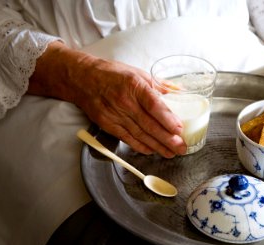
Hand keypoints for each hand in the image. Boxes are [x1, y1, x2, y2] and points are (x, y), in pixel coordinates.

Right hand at [28, 41, 186, 157]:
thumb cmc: (112, 74)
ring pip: (140, 135)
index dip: (167, 119)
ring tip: (171, 152)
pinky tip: (152, 150)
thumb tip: (179, 90)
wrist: (82, 79)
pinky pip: (127, 139)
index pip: (154, 105)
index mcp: (134, 85)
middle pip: (149, 124)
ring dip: (157, 146)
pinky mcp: (108, 125)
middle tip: (181, 147)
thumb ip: (159, 84)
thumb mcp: (137, 72)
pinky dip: (141, 146)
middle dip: (167, 139)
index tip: (179, 129)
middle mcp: (125, 101)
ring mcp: (115, 115)